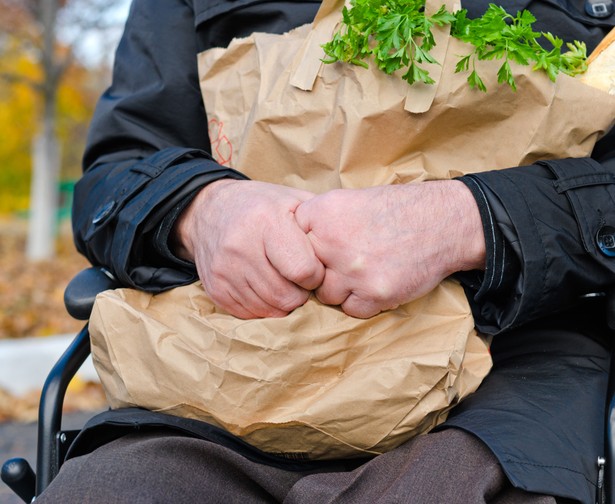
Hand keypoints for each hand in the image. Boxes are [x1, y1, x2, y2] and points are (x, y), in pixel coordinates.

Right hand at [173, 179, 324, 318]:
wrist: (209, 211)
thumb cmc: (262, 206)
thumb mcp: (293, 200)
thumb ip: (319, 222)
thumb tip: (345, 250)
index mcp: (267, 221)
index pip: (304, 271)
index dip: (315, 275)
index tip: (312, 266)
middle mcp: (241, 246)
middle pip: (288, 297)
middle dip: (300, 292)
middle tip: (298, 278)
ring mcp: (225, 270)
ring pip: (270, 309)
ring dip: (282, 301)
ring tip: (281, 280)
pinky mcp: (215, 289)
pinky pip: (250, 314)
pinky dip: (263, 306)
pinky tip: (263, 286)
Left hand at [295, 180, 485, 317]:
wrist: (442, 222)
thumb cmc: (395, 210)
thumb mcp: (349, 200)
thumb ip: (317, 221)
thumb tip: (289, 246)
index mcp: (322, 213)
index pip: (290, 242)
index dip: (306, 248)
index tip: (323, 247)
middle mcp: (332, 242)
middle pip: (305, 273)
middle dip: (321, 271)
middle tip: (346, 261)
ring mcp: (352, 271)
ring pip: (326, 295)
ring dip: (341, 289)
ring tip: (363, 271)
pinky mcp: (373, 295)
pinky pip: (350, 310)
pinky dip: (362, 301)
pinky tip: (377, 282)